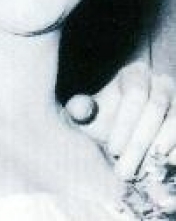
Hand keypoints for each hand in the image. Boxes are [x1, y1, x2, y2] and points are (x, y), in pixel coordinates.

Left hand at [65, 61, 175, 178]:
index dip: (125, 123)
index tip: (112, 150)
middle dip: (139, 142)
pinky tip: (164, 166)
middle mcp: (162, 81)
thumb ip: (81, 110)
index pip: (135, 93)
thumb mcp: (91, 115)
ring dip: (159, 148)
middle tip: (125, 171)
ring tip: (143, 170)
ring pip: (175, 121)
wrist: (129, 131)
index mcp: (135, 74)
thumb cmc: (108, 120)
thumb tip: (78, 109)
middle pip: (156, 107)